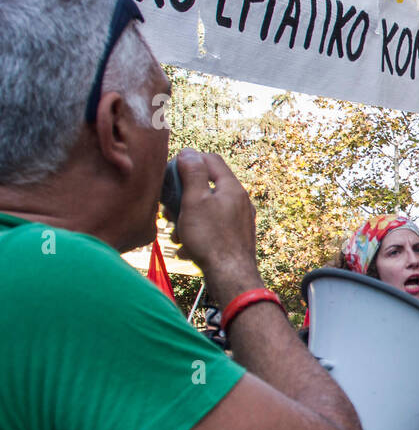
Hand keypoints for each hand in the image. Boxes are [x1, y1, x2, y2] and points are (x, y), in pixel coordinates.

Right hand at [171, 149, 260, 302]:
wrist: (231, 277)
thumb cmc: (211, 239)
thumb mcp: (195, 202)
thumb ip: (192, 175)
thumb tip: (189, 153)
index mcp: (232, 188)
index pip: (210, 159)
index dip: (189, 161)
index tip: (171, 173)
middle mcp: (240, 201)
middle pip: (207, 186)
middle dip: (183, 196)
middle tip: (168, 210)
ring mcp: (240, 220)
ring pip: (207, 209)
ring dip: (187, 218)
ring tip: (175, 233)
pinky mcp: (236, 237)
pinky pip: (213, 227)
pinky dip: (197, 233)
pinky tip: (186, 248)